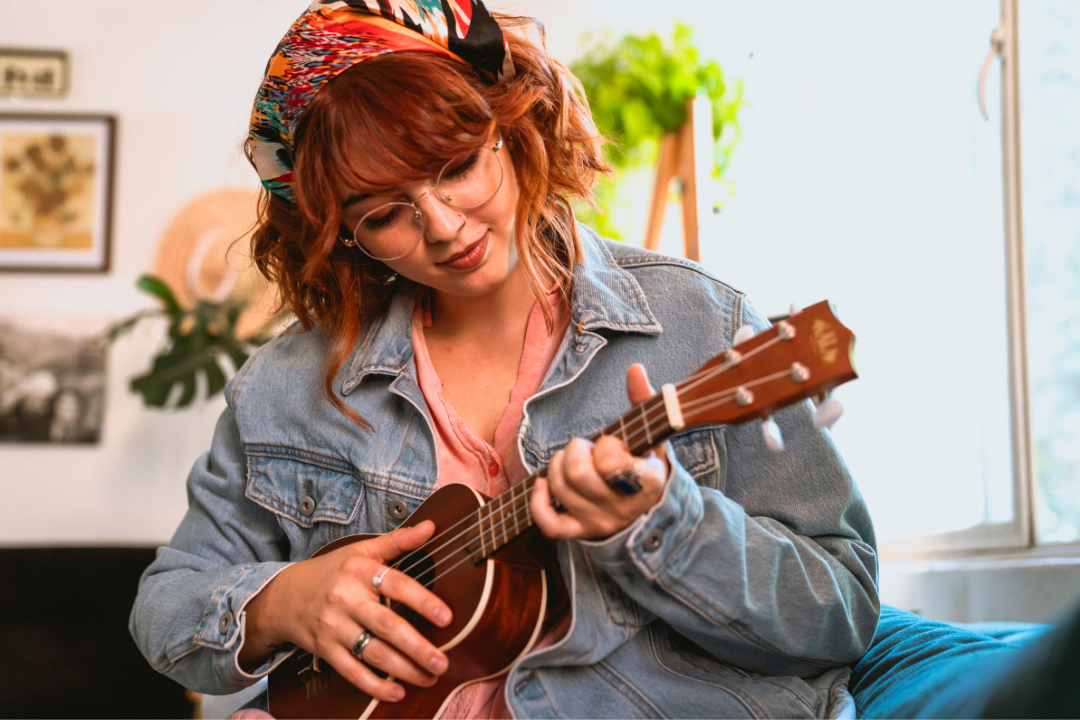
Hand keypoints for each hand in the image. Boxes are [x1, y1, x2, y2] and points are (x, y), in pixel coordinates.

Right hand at [239, 521, 451, 702]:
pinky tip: (397, 692)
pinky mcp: (325, 650)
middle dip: (417, 647)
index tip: (446, 617)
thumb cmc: (332, 572)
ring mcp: (334, 627)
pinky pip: (352, 672)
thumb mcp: (362, 551)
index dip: (422, 601)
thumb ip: (398, 541)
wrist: (283, 596)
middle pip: (386, 625)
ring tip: (430, 677)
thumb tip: (430, 527)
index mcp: (359, 571)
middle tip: (443, 661)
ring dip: (404, 669)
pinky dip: (375, 686)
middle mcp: (346, 599)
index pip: (396, 584)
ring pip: (372, 653)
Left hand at [532, 364, 669, 539]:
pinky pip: (549, 524)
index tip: (611, 443)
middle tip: (585, 448)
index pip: (610, 462)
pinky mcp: (582, 533)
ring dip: (557, 466)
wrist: (652, 511)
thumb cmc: (646, 466)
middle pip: (576, 474)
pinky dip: (539, 502)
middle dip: (573, 450)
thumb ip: (643, 402)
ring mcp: (600, 522)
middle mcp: (622, 507)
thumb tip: (634, 369)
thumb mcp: (653, 436)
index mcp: (645, 482)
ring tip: (571, 461)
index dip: (605, 445)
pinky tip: (543, 484)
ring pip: (561, 490)